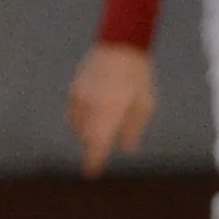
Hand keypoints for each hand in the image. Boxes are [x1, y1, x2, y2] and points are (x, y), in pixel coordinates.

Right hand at [67, 41, 153, 174]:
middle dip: (92, 146)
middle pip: (87, 137)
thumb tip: (126, 147)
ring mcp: (80, 97)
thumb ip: (133, 128)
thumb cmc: (138, 76)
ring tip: (99, 130)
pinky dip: (81, 119)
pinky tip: (92, 115)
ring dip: (86, 132)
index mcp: (109, 111)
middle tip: (97, 155)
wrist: (120, 46)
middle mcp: (91, 106)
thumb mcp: (144, 104)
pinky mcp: (75, 89)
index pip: (97, 143)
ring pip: (78, 125)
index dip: (93, 160)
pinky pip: (74, 112)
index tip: (91, 172)